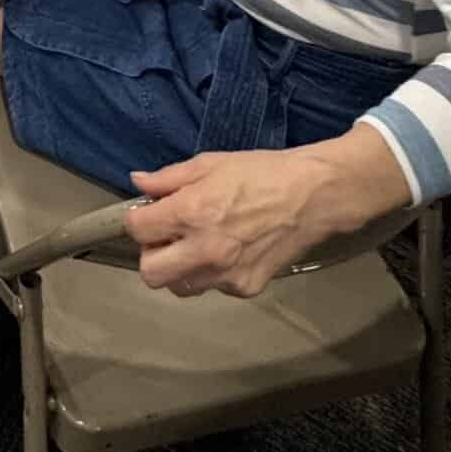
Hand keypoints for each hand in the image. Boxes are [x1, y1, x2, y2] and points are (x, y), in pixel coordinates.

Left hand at [125, 130, 409, 298]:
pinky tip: (230, 250)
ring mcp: (226, 275)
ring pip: (180, 287)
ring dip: (179, 268)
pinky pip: (213, 287)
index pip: (137, 230)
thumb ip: (169, 177)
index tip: (147, 213)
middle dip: (151, 254)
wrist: (313, 196)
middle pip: (150, 274)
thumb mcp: (211, 163)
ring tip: (198, 244)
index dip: (137, 220)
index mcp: (191, 213)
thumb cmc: (261, 172)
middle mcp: (204, 250)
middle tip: (167, 236)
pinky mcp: (246, 288)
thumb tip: (138, 183)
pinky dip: (213, 273)